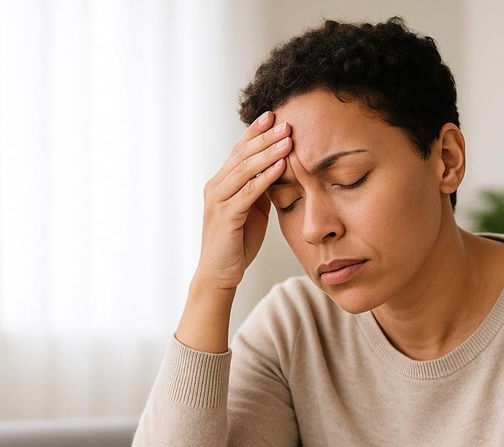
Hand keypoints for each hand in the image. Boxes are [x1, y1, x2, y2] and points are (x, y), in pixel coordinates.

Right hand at [196, 110, 291, 290]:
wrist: (220, 273)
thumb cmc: (237, 242)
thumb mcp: (252, 210)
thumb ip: (260, 189)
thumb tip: (279, 169)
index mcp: (221, 183)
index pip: (238, 151)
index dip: (254, 132)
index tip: (273, 115)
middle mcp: (215, 187)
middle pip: (242, 155)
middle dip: (265, 137)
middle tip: (285, 122)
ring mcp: (218, 201)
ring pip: (244, 169)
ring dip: (268, 153)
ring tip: (288, 139)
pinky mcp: (226, 216)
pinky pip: (248, 192)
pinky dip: (265, 178)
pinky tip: (281, 166)